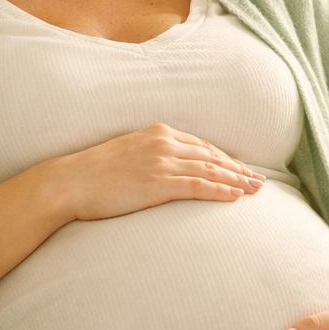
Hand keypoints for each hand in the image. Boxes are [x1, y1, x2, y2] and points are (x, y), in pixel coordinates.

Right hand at [48, 123, 264, 221]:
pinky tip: (234, 197)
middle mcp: (164, 143)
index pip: (203, 146)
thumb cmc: (94, 172)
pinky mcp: (157, 183)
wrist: (69, 181)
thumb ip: (152, 155)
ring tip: (254, 191)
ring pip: (210, 170)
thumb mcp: (128, 153)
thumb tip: (168, 168)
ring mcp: (161, 162)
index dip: (226, 158)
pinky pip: (196, 186)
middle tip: (259, 181)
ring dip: (236, 181)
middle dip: (238, 169)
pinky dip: (219, 191)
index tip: (242, 169)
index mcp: (159, 133)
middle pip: (212, 157)